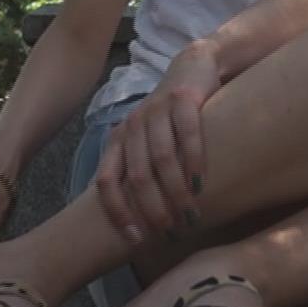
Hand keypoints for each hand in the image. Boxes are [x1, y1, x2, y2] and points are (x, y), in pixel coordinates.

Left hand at [95, 42, 220, 244]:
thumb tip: (138, 220)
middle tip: (170, 232)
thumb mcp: (147, 140)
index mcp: (118, 139)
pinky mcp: (182, 99)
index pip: (106, 181)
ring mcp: (156, 110)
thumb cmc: (170, 116)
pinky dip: (194, 161)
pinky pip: (188, 134)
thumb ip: (139, 169)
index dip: (118, 212)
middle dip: (152, 209)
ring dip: (175, 192)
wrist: (193, 67)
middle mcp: (132, 125)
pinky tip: (200, 182)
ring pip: (161, 159)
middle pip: (136, 176)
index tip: (135, 239)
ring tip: (190, 215)